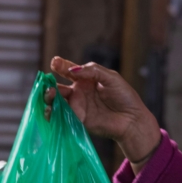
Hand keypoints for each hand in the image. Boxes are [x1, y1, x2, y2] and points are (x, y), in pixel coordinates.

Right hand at [46, 57, 160, 164]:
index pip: (70, 70)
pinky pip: (62, 115)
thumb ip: (92, 71)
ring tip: (50, 94)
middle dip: (50, 84)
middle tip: (49, 84)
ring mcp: (77, 106)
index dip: (61, 66)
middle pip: (59, 86)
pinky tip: (49, 110)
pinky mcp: (78, 119)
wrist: (132, 120)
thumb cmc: (125, 97)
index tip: (54, 62)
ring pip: (57, 100)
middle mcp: (79, 92)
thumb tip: (73, 70)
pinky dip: (53, 113)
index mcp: (87, 79)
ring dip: (50, 97)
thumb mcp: (111, 78)